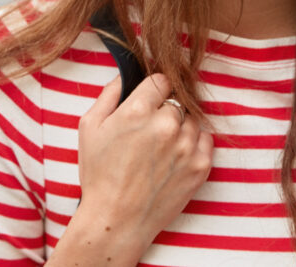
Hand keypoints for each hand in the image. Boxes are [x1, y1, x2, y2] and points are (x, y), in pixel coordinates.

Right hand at [72, 74, 213, 258]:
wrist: (116, 219)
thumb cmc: (99, 174)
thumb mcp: (89, 127)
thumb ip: (109, 93)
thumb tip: (126, 75)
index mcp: (138, 110)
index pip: (161, 79)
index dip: (155, 89)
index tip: (150, 100)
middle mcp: (166, 124)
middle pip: (177, 100)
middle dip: (165, 109)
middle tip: (151, 129)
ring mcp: (186, 145)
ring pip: (192, 118)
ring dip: (180, 126)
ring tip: (162, 146)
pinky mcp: (200, 166)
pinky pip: (205, 139)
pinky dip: (194, 142)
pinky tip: (176, 154)